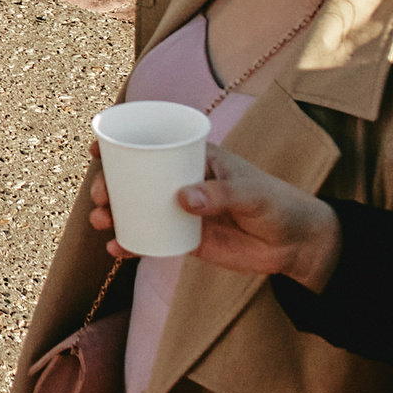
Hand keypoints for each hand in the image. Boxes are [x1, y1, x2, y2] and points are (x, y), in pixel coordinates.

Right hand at [88, 144, 341, 286]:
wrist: (295, 245)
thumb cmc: (277, 205)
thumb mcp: (251, 194)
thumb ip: (219, 195)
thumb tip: (182, 200)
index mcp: (195, 158)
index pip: (154, 143)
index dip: (122, 143)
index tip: (98, 148)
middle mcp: (180, 180)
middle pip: (134, 177)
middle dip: (108, 184)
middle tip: (100, 196)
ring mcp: (180, 210)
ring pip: (136, 207)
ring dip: (112, 212)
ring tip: (102, 221)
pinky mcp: (183, 238)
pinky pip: (150, 238)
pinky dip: (130, 243)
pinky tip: (117, 248)